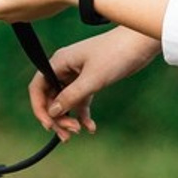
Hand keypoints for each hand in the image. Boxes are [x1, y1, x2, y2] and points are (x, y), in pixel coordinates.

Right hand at [28, 29, 162, 140]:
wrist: (139, 43)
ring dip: (69, 118)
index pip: (38, 87)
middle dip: (57, 117)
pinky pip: (80, 101)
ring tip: (80, 131)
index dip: (39, 107)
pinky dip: (83, 115)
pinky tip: (91, 127)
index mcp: (59, 62)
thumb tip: (52, 112)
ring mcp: (77, 75)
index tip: (49, 125)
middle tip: (69, 134)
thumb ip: (71, 96)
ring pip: (65, 101)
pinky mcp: (90, 80)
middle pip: (51, 97)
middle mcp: (64, 68)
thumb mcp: (93, 79)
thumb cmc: (115, 54)